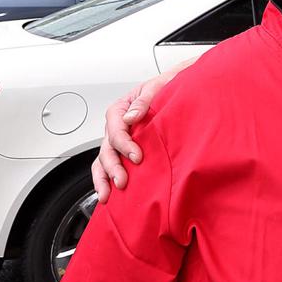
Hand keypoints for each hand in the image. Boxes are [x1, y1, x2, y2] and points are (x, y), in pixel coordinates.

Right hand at [90, 72, 169, 201]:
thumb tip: (130, 117)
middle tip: (122, 181)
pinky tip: (108, 192)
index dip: (124, 144)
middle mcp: (117, 125)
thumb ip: (143, 102)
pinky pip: (110, 164)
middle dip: (113, 166)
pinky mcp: (125, 149)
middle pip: (107, 148)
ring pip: (103, 159)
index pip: (115, 129)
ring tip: (107, 195)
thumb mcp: (156, 88)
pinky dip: (106, 179)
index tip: (137, 156)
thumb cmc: (166, 86)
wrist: (177, 88)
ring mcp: (119, 139)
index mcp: (121, 109)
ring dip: (104, 178)